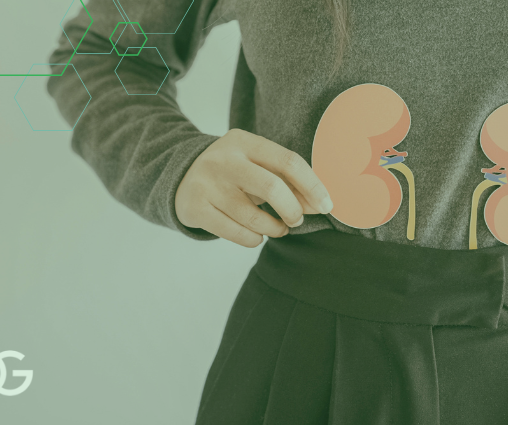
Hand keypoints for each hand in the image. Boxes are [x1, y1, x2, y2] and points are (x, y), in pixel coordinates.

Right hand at [175, 128, 333, 246]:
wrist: (181, 177)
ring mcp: (207, 184)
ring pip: (254, 218)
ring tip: (278, 228)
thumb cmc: (233, 174)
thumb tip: (319, 205)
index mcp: (244, 142)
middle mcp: (223, 160)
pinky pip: (237, 234)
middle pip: (272, 188)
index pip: (288, 161)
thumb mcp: (256, 165)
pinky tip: (257, 234)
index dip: (312, 186)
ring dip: (275, 229)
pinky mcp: (195, 209)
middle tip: (297, 220)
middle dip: (293, 210)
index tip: (326, 206)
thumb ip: (286, 180)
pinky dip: (255, 239)